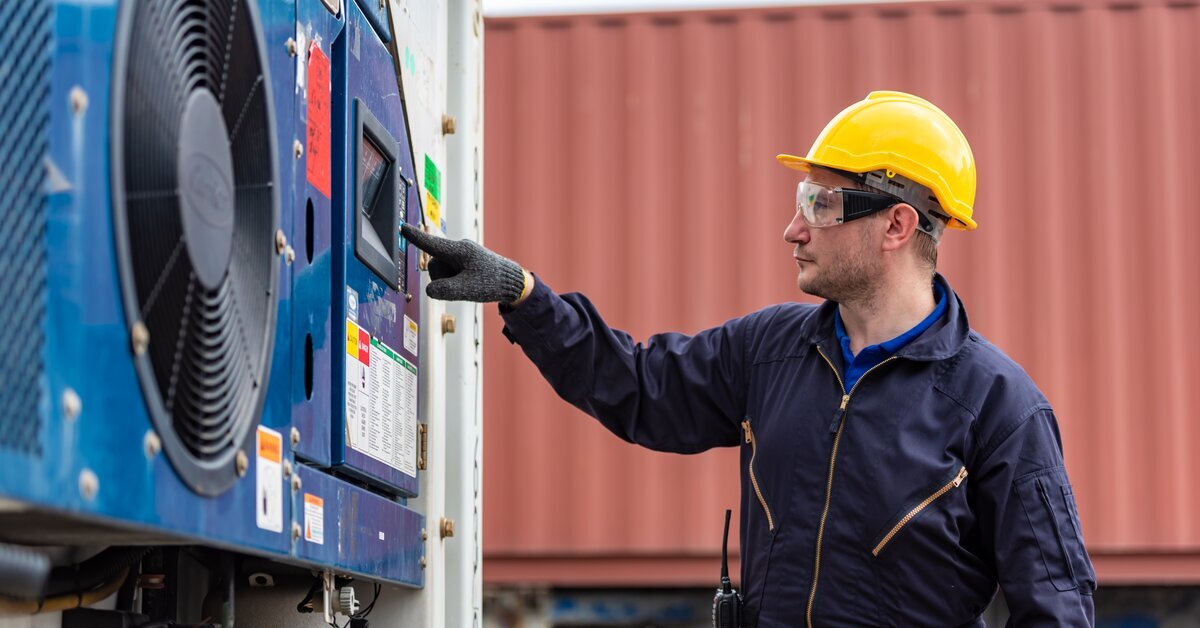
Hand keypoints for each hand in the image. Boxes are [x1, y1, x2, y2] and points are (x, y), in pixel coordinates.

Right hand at [401, 224, 527, 303]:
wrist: (512, 281)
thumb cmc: (492, 282)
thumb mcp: (468, 289)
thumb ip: (446, 290)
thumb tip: (429, 290)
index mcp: (459, 251)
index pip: (432, 244)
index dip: (416, 237)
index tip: (402, 227)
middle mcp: (459, 249)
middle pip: (434, 264)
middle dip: (442, 278)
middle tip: (463, 285)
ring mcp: (461, 254)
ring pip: (441, 270)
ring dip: (449, 280)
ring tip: (469, 283)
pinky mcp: (464, 260)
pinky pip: (449, 271)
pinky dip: (455, 280)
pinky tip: (469, 283)